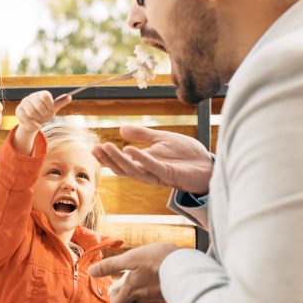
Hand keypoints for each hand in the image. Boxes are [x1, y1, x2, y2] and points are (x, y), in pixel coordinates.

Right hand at [15, 90, 70, 133]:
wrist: (34, 121)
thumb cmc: (44, 113)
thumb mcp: (53, 108)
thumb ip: (60, 102)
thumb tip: (70, 96)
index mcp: (41, 94)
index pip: (45, 96)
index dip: (49, 106)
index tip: (51, 110)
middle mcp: (32, 96)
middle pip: (38, 105)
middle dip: (43, 114)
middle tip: (45, 117)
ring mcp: (24, 103)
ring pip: (31, 112)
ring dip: (37, 119)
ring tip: (40, 121)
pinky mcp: (18, 111)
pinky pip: (24, 118)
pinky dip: (32, 124)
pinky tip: (36, 126)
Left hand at [89, 243, 178, 302]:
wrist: (186, 267)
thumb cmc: (156, 261)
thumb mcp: (130, 258)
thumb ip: (110, 266)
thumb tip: (91, 272)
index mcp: (132, 291)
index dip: (114, 300)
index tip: (115, 287)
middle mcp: (144, 299)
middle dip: (127, 301)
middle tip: (127, 286)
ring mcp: (158, 299)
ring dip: (141, 297)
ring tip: (142, 281)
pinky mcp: (171, 296)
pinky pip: (159, 299)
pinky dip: (155, 293)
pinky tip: (158, 280)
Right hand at [92, 125, 212, 194]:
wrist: (208, 165)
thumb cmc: (187, 155)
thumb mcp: (161, 139)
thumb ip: (142, 135)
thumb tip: (121, 128)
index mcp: (145, 163)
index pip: (121, 162)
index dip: (107, 157)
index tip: (93, 148)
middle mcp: (148, 171)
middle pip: (123, 168)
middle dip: (108, 159)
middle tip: (96, 149)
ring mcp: (158, 174)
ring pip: (133, 170)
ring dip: (119, 159)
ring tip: (107, 147)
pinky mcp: (170, 174)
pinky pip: (152, 167)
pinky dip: (140, 159)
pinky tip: (130, 149)